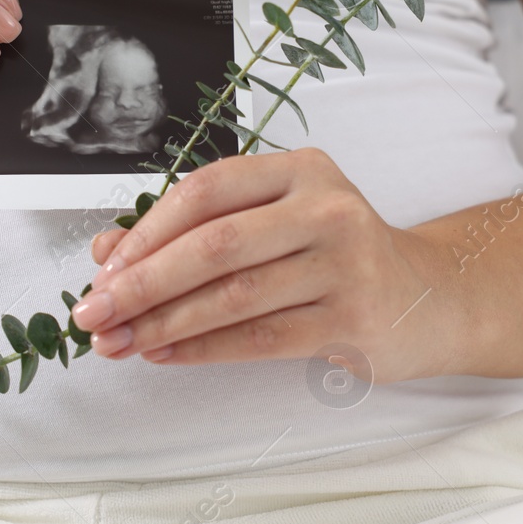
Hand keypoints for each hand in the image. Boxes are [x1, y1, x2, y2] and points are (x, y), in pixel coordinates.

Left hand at [71, 148, 443, 379]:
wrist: (429, 299)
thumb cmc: (335, 257)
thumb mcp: (272, 224)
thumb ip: (194, 232)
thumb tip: (107, 254)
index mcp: (300, 170)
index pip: (206, 190)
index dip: (146, 231)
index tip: (103, 269)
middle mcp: (327, 208)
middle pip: (215, 244)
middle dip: (142, 283)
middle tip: (94, 312)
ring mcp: (346, 264)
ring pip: (234, 296)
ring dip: (164, 323)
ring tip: (119, 341)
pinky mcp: (353, 320)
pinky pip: (260, 338)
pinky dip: (201, 348)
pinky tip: (164, 354)